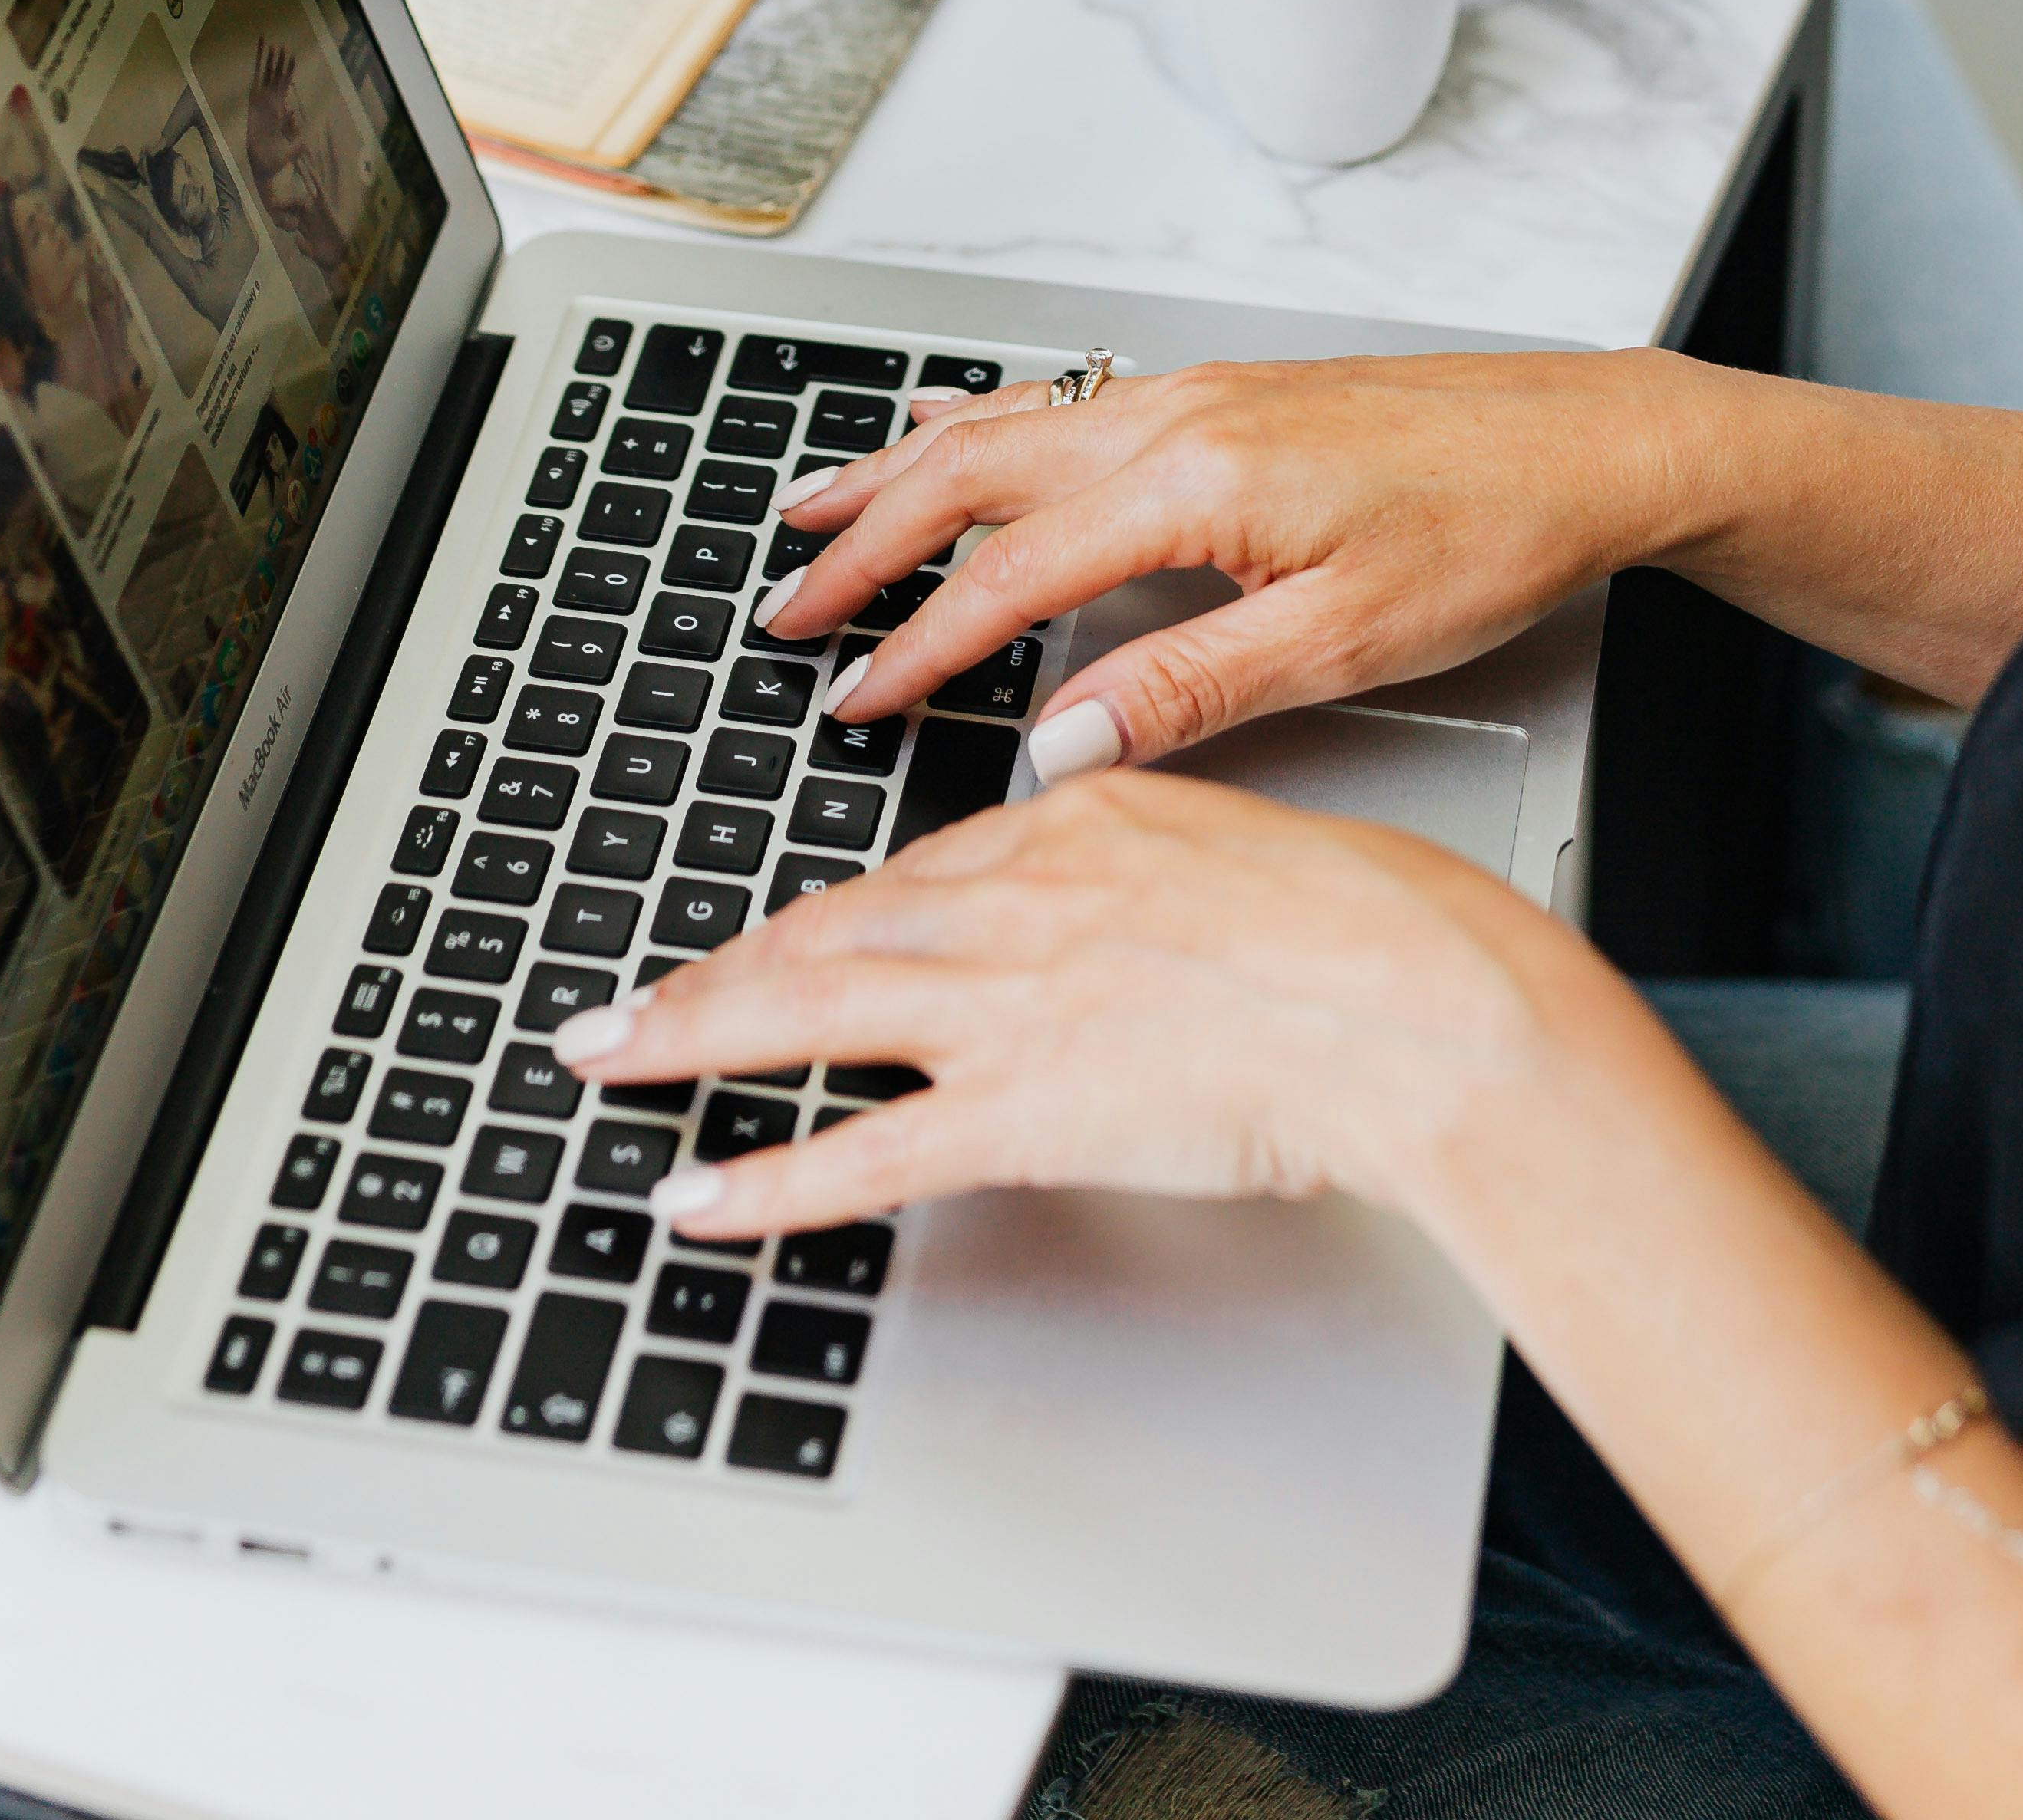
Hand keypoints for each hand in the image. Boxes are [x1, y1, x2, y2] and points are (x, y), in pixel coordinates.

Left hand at [552, 769, 1544, 1242]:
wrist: (1410, 999)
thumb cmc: (1368, 925)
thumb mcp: (1241, 847)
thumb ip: (1156, 865)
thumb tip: (1132, 894)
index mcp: (1076, 823)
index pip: (912, 875)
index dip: (822, 920)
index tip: (767, 944)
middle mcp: (1019, 898)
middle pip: (827, 932)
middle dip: (710, 972)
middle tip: (622, 1004)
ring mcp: (1011, 1004)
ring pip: (812, 1012)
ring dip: (693, 1040)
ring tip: (612, 1062)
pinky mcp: (1024, 1111)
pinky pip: (867, 1150)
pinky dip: (772, 1180)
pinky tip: (703, 1199)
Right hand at [759, 343, 1709, 761]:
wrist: (1593, 439)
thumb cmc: (1494, 533)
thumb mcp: (1345, 640)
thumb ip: (1190, 692)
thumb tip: (1063, 749)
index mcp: (1195, 483)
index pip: (1013, 575)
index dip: (921, 645)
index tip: (853, 695)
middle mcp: (1178, 418)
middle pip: (974, 474)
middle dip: (867, 542)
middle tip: (785, 603)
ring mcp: (1198, 392)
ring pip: (1007, 423)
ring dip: (902, 469)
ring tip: (818, 506)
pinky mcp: (1227, 392)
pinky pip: (1063, 401)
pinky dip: (980, 421)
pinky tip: (951, 429)